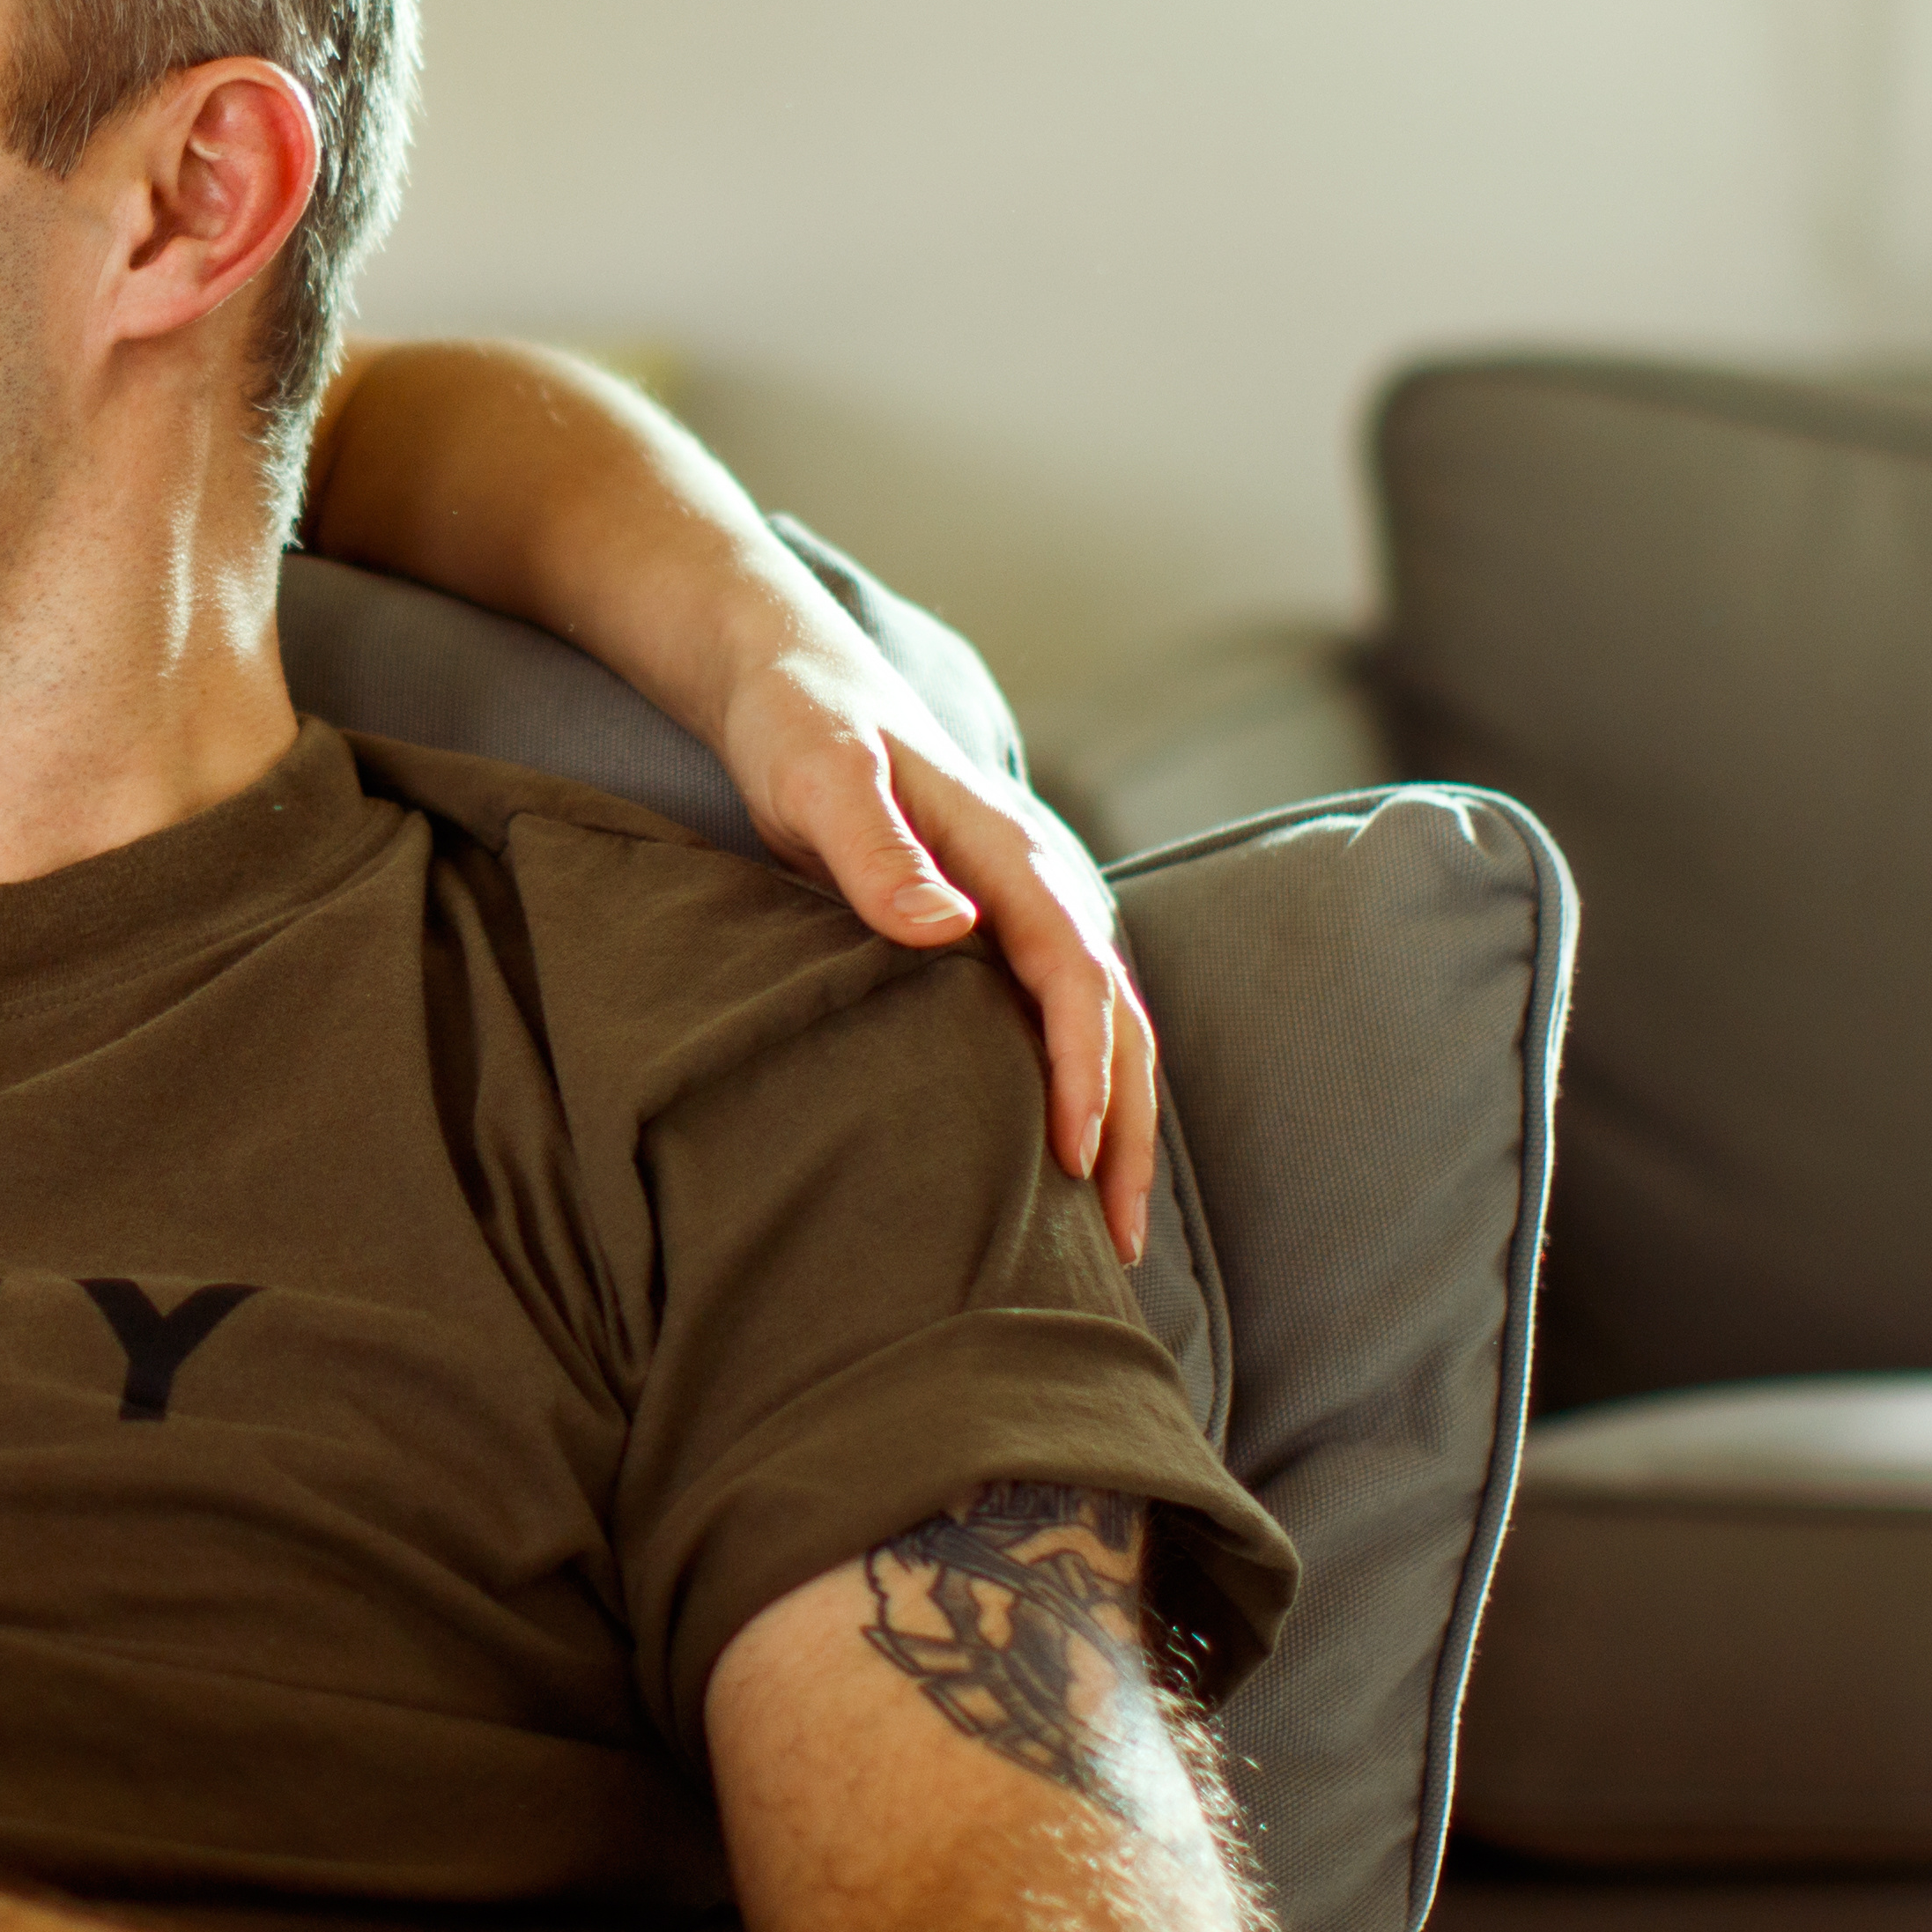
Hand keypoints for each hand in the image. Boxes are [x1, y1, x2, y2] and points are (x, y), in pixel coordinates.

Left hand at [718, 633, 1164, 1266]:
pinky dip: (1083, 1092)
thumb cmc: (803, 728)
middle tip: (1121, 1247)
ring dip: (1118, 1125)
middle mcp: (1047, 881)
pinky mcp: (1009, 927)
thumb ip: (875, 849)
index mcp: (1014, 851)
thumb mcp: (820, 777)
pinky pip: (1068, 1019)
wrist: (802, 683)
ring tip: (1110, 1236)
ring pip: (1107, 1027)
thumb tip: (947, 929)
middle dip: (1128, 1130)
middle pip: (1119, 1018)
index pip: (1075, 975)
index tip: (1073, 1158)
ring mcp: (1036, 905)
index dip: (1083, 1069)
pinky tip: (1063, 1161)